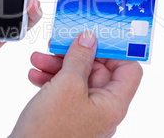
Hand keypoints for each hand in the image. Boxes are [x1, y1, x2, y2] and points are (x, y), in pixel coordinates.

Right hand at [11, 31, 142, 137]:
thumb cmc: (49, 132)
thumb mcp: (66, 86)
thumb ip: (80, 58)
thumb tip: (89, 38)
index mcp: (112, 104)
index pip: (128, 69)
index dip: (115, 51)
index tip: (96, 35)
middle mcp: (102, 109)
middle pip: (98, 70)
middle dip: (76, 54)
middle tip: (58, 44)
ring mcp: (84, 113)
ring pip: (77, 78)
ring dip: (58, 65)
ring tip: (38, 59)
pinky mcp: (67, 115)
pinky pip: (64, 90)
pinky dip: (51, 79)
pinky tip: (35, 75)